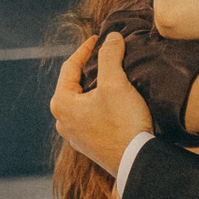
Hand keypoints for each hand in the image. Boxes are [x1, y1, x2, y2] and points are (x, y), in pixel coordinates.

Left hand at [51, 34, 154, 176]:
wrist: (136, 160)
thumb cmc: (123, 123)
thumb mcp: (116, 84)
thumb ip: (110, 56)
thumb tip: (111, 37)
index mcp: (61, 104)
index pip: (70, 67)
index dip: (86, 49)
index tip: (99, 38)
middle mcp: (62, 121)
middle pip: (74, 84)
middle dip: (90, 68)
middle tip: (106, 55)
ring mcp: (74, 135)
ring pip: (82, 101)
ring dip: (95, 87)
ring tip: (112, 76)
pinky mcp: (89, 144)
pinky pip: (90, 116)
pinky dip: (99, 104)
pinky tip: (114, 101)